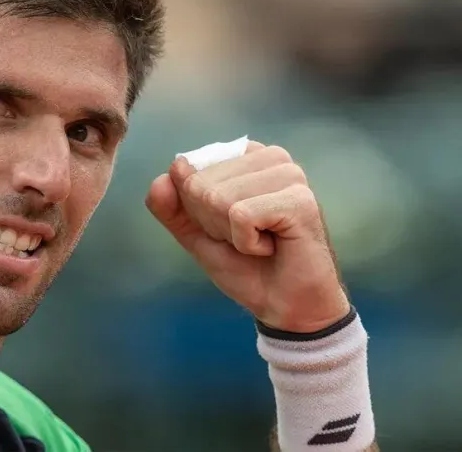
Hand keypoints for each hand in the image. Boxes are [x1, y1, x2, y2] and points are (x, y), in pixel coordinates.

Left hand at [145, 141, 350, 332]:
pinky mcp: (300, 199)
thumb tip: (161, 179)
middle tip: (245, 237)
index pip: (186, 169)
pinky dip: (246, 242)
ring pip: (218, 197)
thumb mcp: (196, 234)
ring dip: (230, 233)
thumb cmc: (246, 266)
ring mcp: (289, 175)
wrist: (283, 306)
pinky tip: (271, 247)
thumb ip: (171, 207)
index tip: (226, 226)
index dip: (196, 210)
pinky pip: (241, 215)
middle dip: (213, 223)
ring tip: (260, 241)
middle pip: (199, 184)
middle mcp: (269, 157)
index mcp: (245, 156)